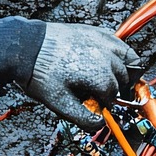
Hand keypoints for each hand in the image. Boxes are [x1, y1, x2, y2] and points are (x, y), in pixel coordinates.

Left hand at [24, 23, 140, 130]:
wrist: (27, 46)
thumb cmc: (41, 73)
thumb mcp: (60, 103)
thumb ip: (82, 117)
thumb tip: (99, 124)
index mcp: (99, 75)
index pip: (114, 95)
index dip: (109, 105)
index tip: (102, 109)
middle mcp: (105, 56)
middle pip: (125, 77)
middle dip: (120, 89)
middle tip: (111, 97)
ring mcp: (101, 41)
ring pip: (128, 57)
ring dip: (128, 70)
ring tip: (121, 80)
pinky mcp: (94, 31)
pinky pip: (117, 42)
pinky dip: (121, 53)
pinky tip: (113, 60)